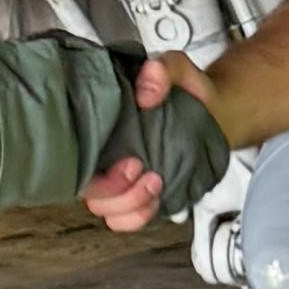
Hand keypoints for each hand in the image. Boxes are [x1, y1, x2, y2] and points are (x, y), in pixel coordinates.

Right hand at [82, 52, 215, 231]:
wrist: (213, 110)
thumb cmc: (187, 90)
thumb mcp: (179, 68)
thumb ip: (164, 69)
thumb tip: (147, 91)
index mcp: (102, 123)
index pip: (75, 156)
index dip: (94, 171)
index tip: (132, 161)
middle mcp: (104, 153)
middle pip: (88, 191)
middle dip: (116, 192)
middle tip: (146, 171)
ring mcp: (118, 177)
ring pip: (104, 209)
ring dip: (129, 205)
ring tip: (157, 182)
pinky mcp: (136, 194)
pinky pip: (122, 220)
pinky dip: (137, 218)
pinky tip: (155, 201)